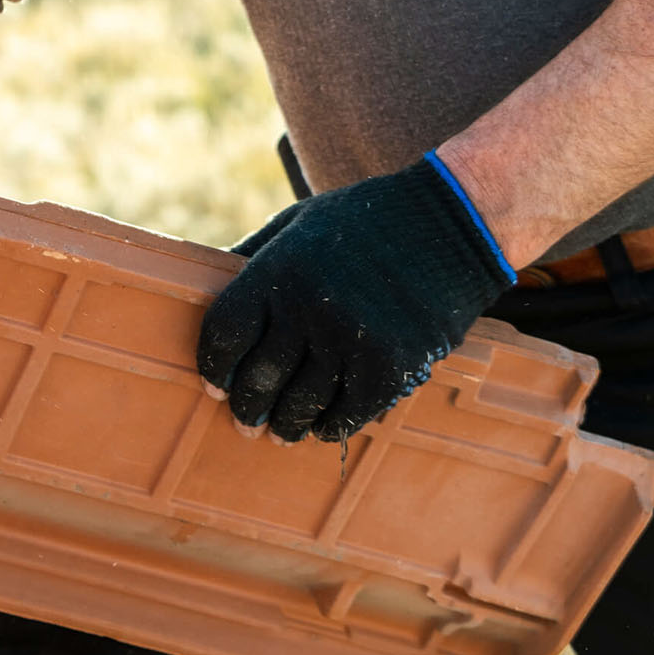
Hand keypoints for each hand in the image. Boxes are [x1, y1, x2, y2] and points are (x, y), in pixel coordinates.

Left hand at [197, 152, 515, 442]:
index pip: (224, 335)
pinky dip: (330, 427)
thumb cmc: (363, 222)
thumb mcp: (296, 224)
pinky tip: (322, 427)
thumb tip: (201, 283)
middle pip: (258, 378)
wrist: (452, 222)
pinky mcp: (390, 365)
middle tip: (245, 422)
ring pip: (300, 404)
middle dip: (246, 408)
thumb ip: (252, 258)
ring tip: (280, 432)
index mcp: (277, 270)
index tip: (213, 386)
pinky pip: (347, 414)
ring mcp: (350, 339)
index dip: (213, 367)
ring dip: (285, 425)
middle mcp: (308, 307)